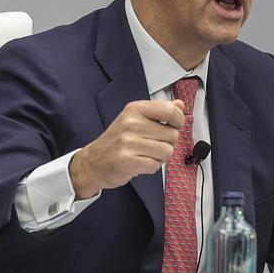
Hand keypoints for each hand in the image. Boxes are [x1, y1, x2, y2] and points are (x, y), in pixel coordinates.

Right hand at [69, 100, 184, 198]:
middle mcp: (131, 123)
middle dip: (167, 143)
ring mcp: (129, 142)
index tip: (174, 126)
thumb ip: (160, 112)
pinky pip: (156, 165)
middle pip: (172, 134)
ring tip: (145, 154)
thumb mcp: (136, 119)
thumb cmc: (117, 141)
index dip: (179, 121)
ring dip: (160, 157)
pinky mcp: (128, 160)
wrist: (93, 162)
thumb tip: (180, 105)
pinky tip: (139, 162)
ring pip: (167, 151)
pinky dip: (151, 167)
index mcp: (135, 109)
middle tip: (151, 144)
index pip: (170, 110)